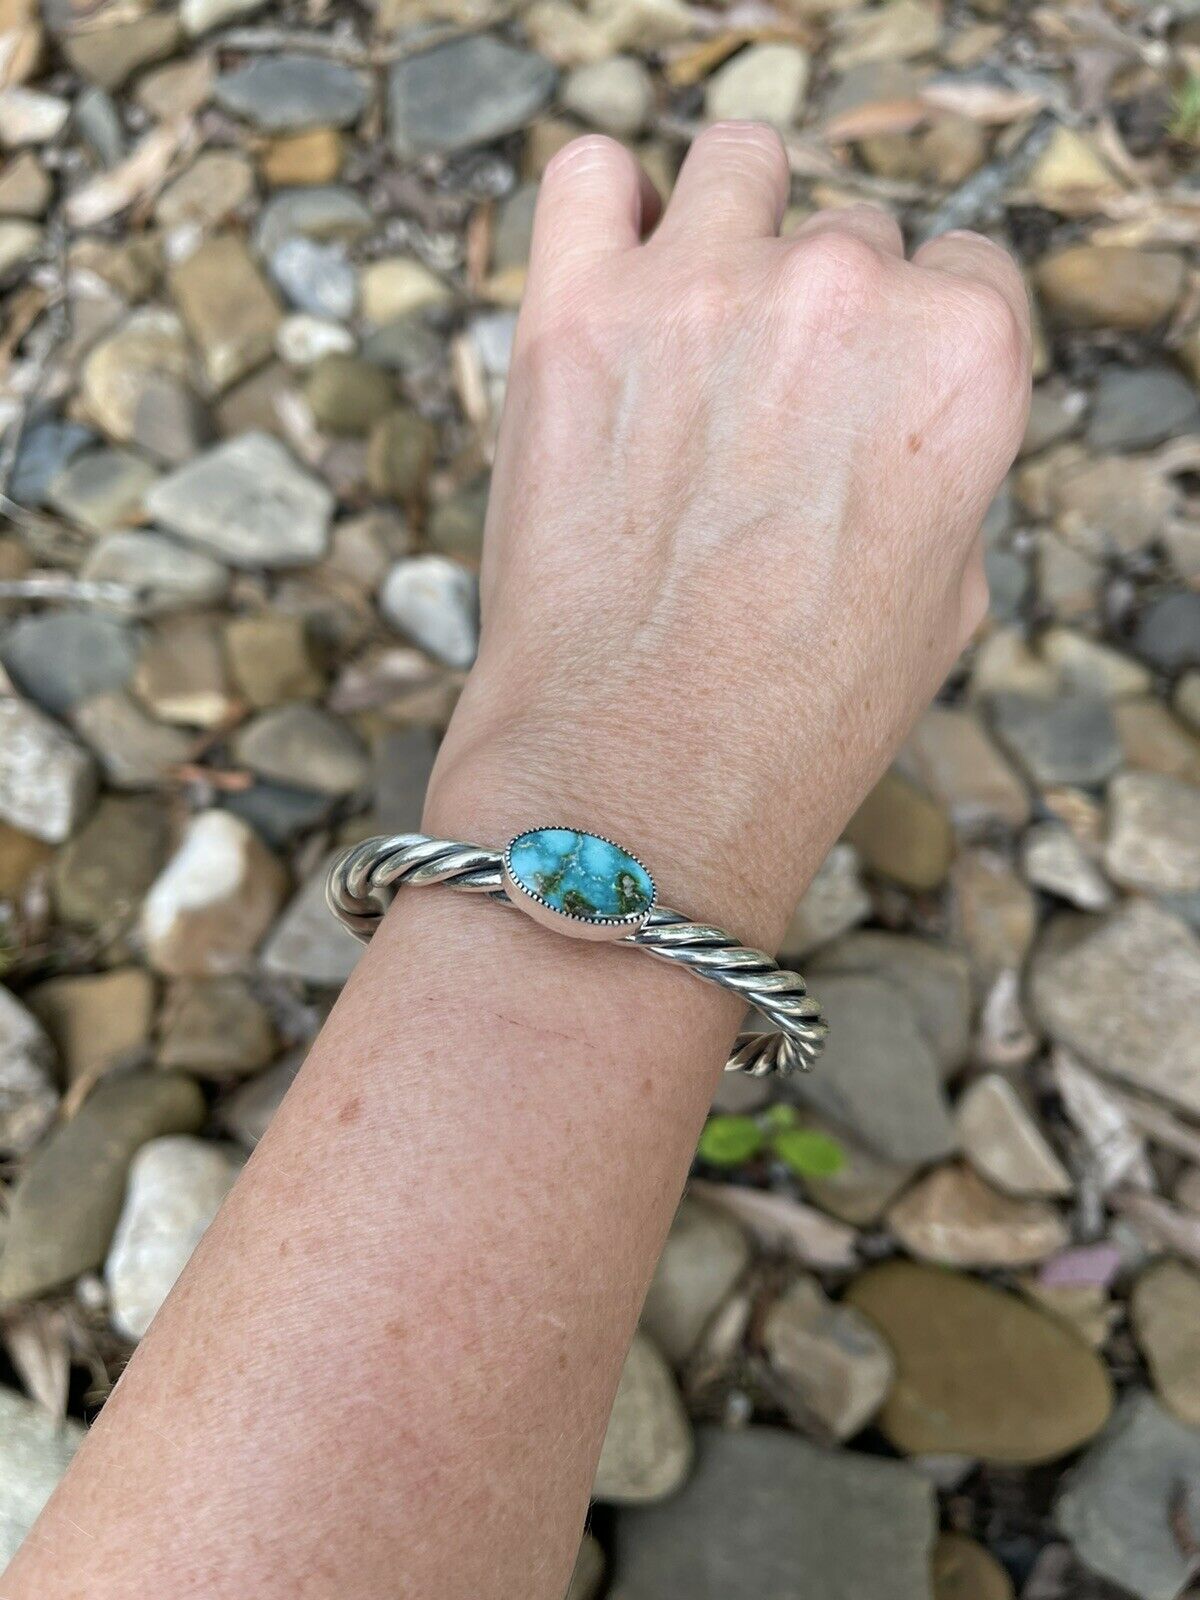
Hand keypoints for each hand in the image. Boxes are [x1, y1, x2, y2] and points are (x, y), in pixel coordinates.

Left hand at [428, 122, 1030, 944]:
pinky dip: (602, 209)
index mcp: (963, 364)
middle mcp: (847, 296)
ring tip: (691, 337)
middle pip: (850, 236)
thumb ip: (941, 468)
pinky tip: (607, 279)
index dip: (908, 350)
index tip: (860, 409)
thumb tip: (896, 419)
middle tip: (759, 425)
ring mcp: (703, 289)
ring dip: (729, 234)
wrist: (634, 788)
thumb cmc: (793, 724)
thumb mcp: (947, 603)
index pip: (962, 271)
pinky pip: (587, 172)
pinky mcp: (572, 310)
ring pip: (740, 165)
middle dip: (816, 318)